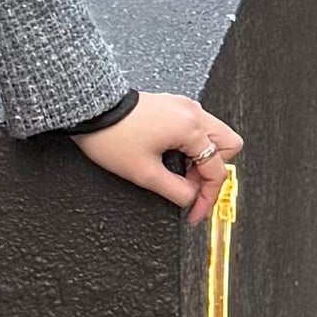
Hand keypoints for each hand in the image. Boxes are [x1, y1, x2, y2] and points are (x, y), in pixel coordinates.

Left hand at [72, 91, 243, 226]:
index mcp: (190, 127)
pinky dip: (190, 145)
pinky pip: (194, 126)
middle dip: (213, 171)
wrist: (90, 109)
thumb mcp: (145, 174)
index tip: (195, 212)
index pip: (217, 170)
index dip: (207, 198)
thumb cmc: (111, 135)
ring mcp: (181, 105)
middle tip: (192, 188)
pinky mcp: (169, 104)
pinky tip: (172, 157)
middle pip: (227, 145)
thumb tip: (190, 199)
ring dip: (202, 158)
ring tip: (180, 174)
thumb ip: (176, 191)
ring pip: (212, 134)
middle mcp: (191, 112)